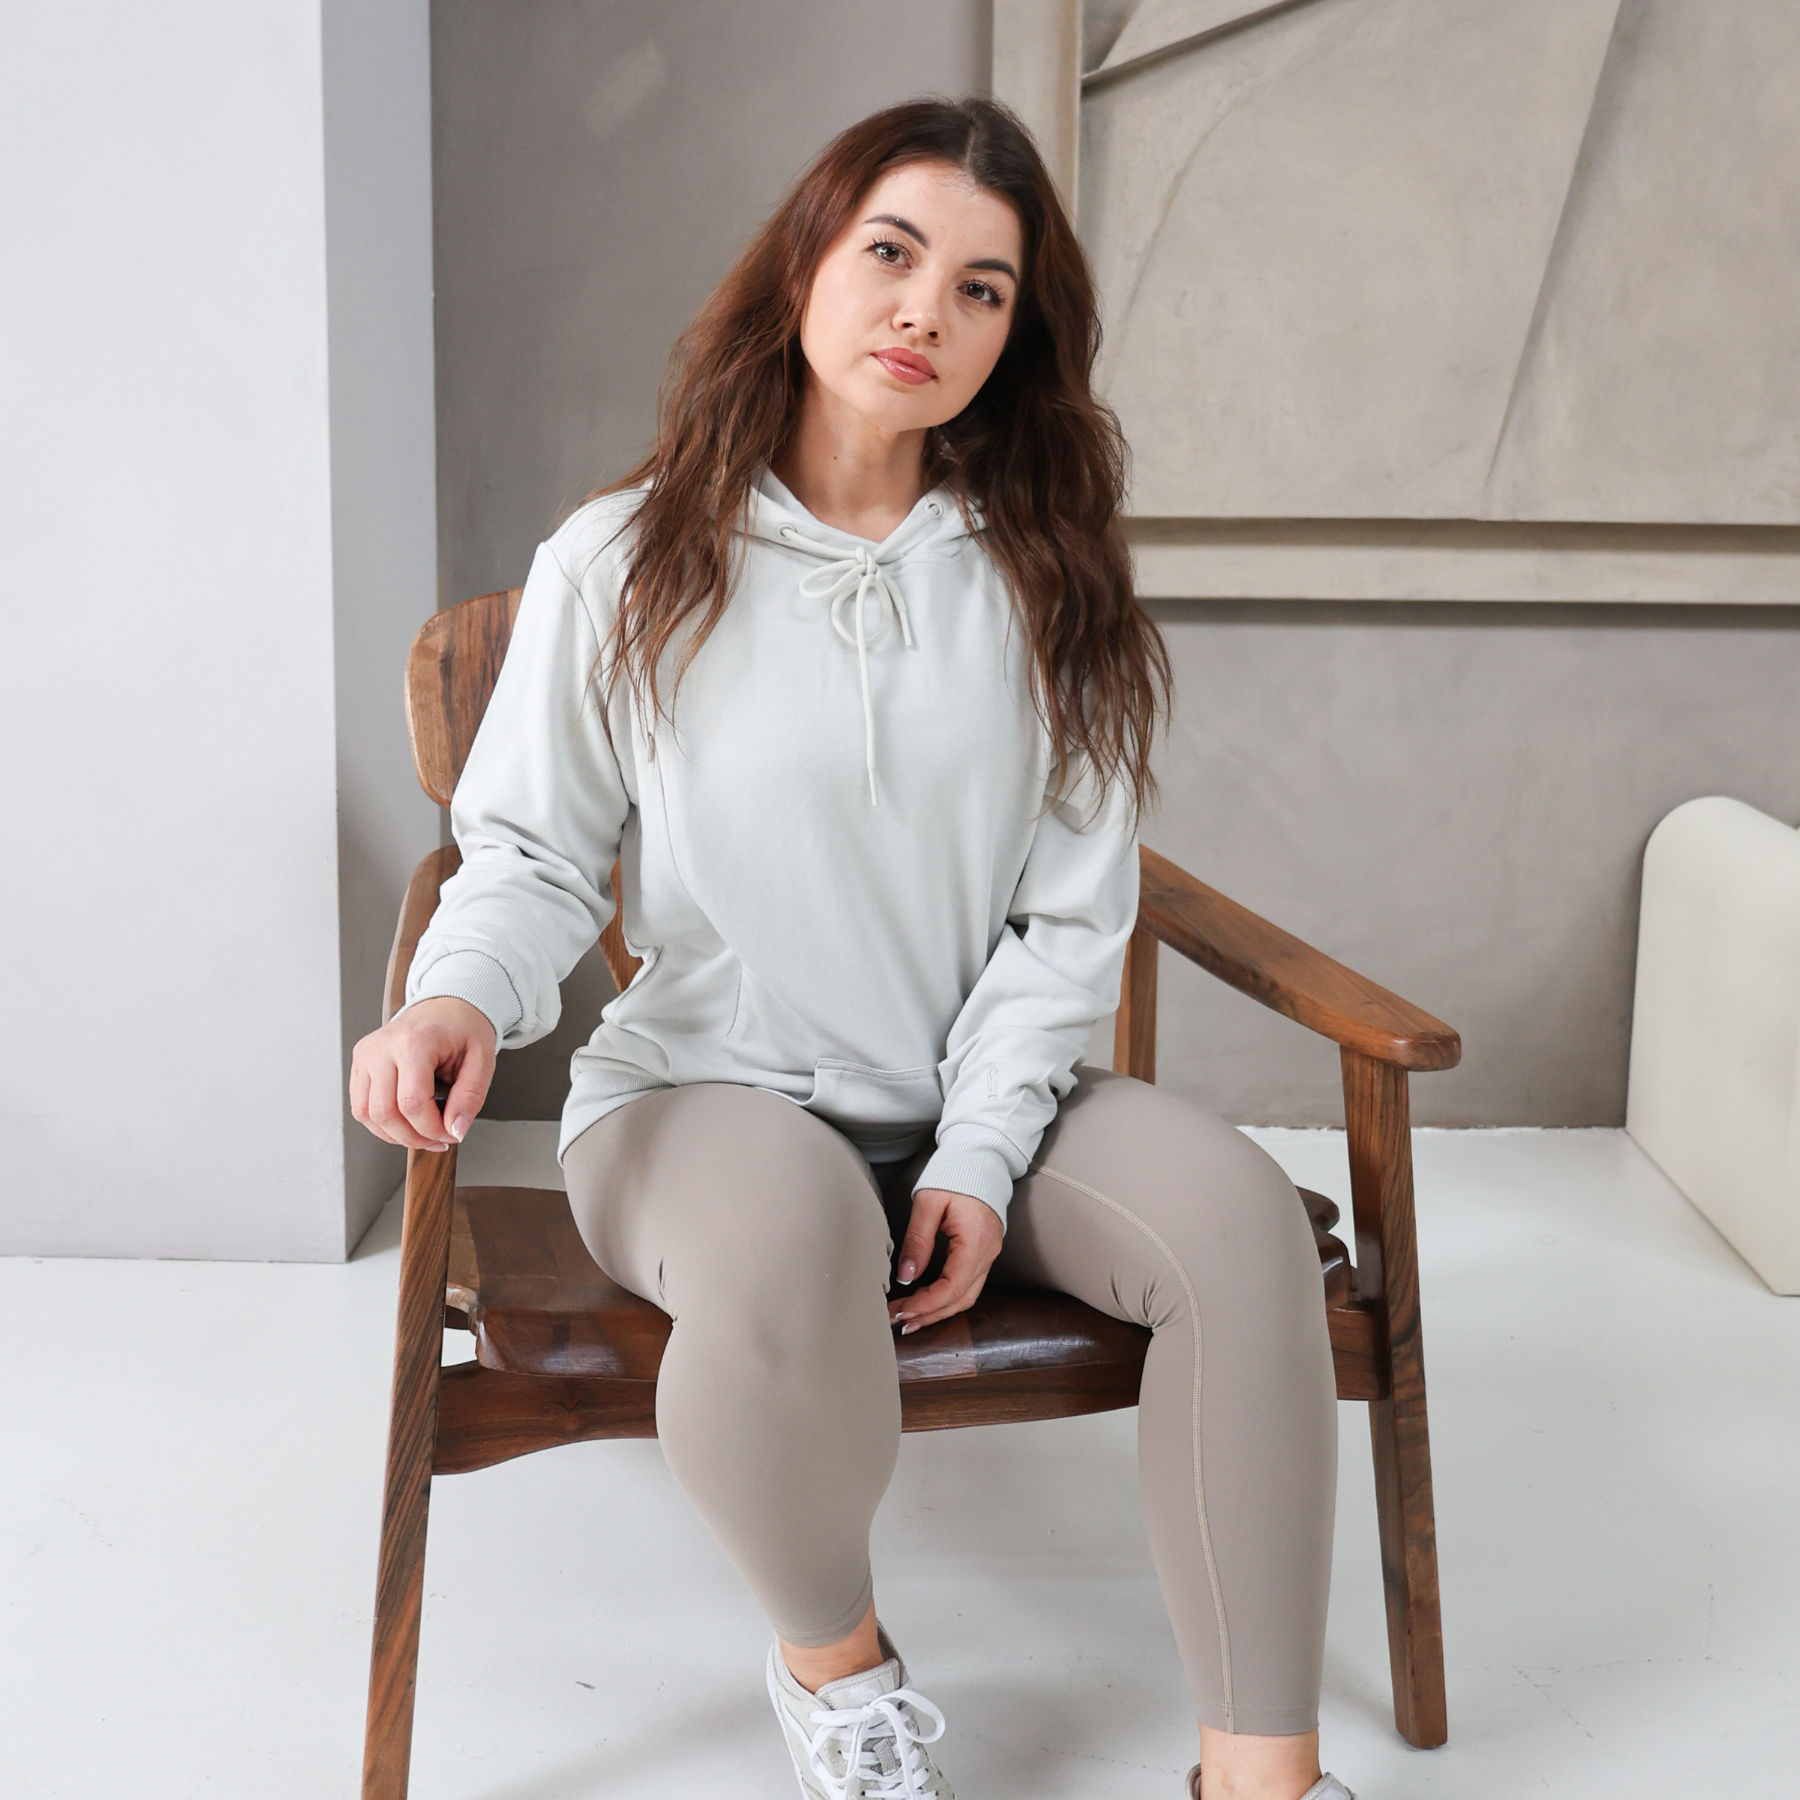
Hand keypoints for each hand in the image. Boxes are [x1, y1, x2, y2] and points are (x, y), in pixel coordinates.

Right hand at [349, 996, 496, 1151]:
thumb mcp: (482, 1060)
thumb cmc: (464, 1028)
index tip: (451, 1135)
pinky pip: (361, 1106)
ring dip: (395, 1135)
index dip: (431, 1129)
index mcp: (414, 1042)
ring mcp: (366, 1054)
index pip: (412, 1102)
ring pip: (367, 1114)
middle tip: (438, 1139)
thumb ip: (470, 1097)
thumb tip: (455, 1131)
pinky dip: (381, 1123)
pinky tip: (405, 1123)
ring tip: (422, 1134)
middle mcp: (382, 1046)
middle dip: (414, 1137)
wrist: (447, 1005)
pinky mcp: (360, 1062)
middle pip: (385, 1113)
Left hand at [886, 1187, 1004, 1334]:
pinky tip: (925, 1301)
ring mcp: (989, 1254)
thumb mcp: (928, 1202)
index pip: (953, 1287)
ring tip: (908, 1318)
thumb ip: (917, 1240)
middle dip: (929, 1314)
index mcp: (977, 1240)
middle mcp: (988, 1252)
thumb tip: (906, 1275)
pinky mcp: (983, 1252)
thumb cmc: (954, 1173)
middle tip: (898, 1320)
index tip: (901, 1310)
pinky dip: (946, 1297)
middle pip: (961, 1298)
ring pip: (966, 1296)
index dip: (926, 1304)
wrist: (980, 1156)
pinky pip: (968, 1284)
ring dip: (938, 1310)